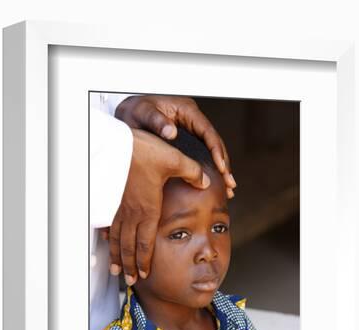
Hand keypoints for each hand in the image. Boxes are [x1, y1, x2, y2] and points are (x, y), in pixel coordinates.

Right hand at [109, 128, 211, 285]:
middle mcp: (133, 213)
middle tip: (130, 281)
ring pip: (117, 238)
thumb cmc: (144, 151)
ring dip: (117, 256)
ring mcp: (119, 207)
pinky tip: (107, 243)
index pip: (146, 242)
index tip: (145, 274)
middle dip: (130, 266)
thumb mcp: (175, 160)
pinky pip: (108, 223)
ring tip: (117, 271)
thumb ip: (192, 172)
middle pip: (129, 246)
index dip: (145, 260)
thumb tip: (206, 180)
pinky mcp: (110, 199)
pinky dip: (108, 236)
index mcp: (150, 208)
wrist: (116, 142)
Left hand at [115, 95, 235, 197]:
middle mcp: (193, 119)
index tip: (221, 168)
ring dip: (221, 169)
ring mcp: (192, 130)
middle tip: (230, 183)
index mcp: (187, 110)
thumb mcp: (144, 114)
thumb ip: (156, 121)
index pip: (208, 132)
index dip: (216, 150)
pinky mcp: (188, 140)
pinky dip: (211, 168)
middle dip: (224, 164)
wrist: (129, 114)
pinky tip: (217, 182)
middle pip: (214, 143)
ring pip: (212, 150)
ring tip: (229, 188)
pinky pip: (203, 154)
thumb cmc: (136, 111)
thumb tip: (171, 132)